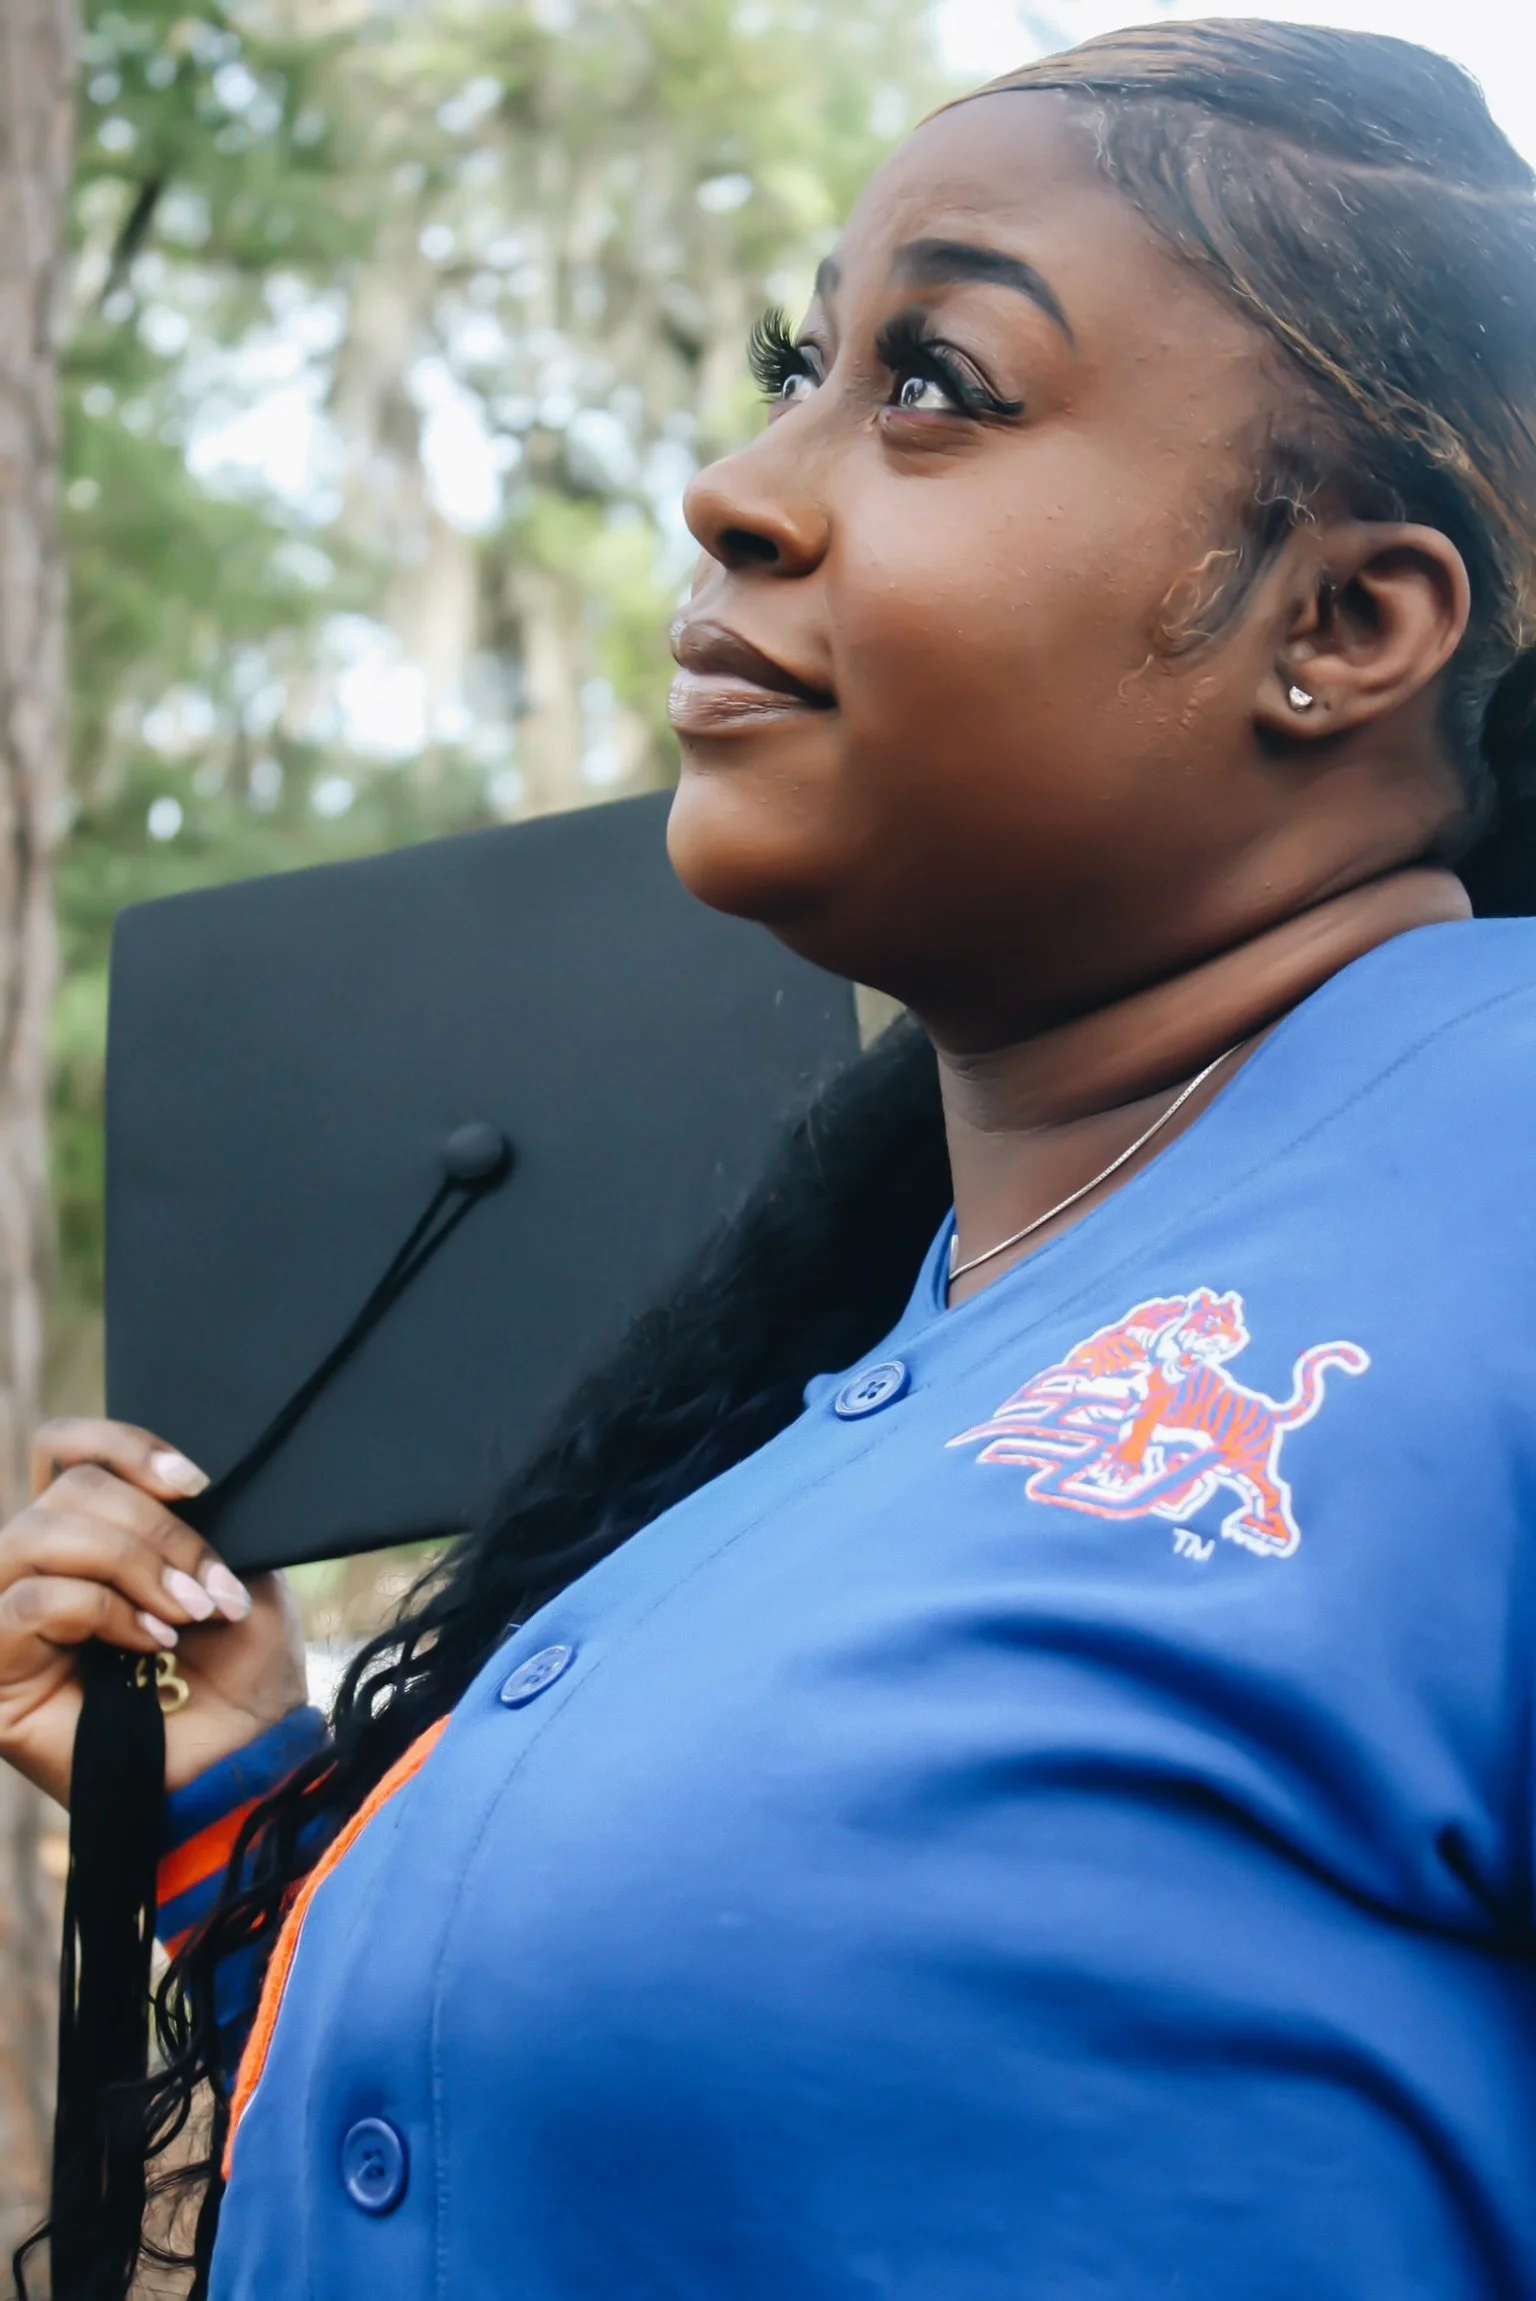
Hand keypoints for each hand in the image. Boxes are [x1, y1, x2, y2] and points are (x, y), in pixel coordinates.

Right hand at [0, 1419, 309, 1804]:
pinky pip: (29, 1602)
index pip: (64, 1447)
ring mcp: (8, 1620)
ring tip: (188, 1612)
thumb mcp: (234, 1571)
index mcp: (91, 1532)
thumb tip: (173, 1480)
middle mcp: (40, 1568)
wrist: (247, 1762)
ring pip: (38, 1533)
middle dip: (155, 1528)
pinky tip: (152, 1641)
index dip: (123, 1445)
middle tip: (210, 1585)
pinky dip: (102, 1611)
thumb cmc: (243, 1672)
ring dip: (132, 1564)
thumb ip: (194, 1519)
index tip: (195, 1482)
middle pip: (66, 1488)